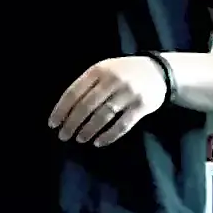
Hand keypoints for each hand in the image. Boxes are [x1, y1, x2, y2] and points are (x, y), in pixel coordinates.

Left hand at [48, 56, 170, 146]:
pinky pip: (122, 124)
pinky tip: (99, 142)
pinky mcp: (142, 105)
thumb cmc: (124, 73)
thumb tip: (65, 110)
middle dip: (72, 123)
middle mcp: (113, 80)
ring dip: (88, 130)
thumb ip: (87, 85)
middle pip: (86, 106)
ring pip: (103, 115)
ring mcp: (128, 92)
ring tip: (80, 139)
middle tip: (63, 136)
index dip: (61, 110)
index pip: (74, 92)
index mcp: (99, 70)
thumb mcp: (105, 69)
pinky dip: (109, 135)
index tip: (53, 124)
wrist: (159, 71)